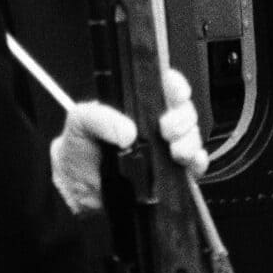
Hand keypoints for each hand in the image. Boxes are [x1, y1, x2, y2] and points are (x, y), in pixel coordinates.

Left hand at [49, 69, 207, 214]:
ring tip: (174, 150)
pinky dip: (197, 164)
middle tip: (167, 128)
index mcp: (138, 105)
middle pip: (185, 113)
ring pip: (192, 138)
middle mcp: (156, 126)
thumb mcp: (81, 121)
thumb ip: (100, 118)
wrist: (75, 187)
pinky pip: (193, 168)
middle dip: (182, 118)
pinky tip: (190, 163)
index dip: (176, 86)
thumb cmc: (78, 146)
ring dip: (189, 141)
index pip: (166, 88)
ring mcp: (164, 150)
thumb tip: (128, 132)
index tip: (174, 90)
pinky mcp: (169, 176)